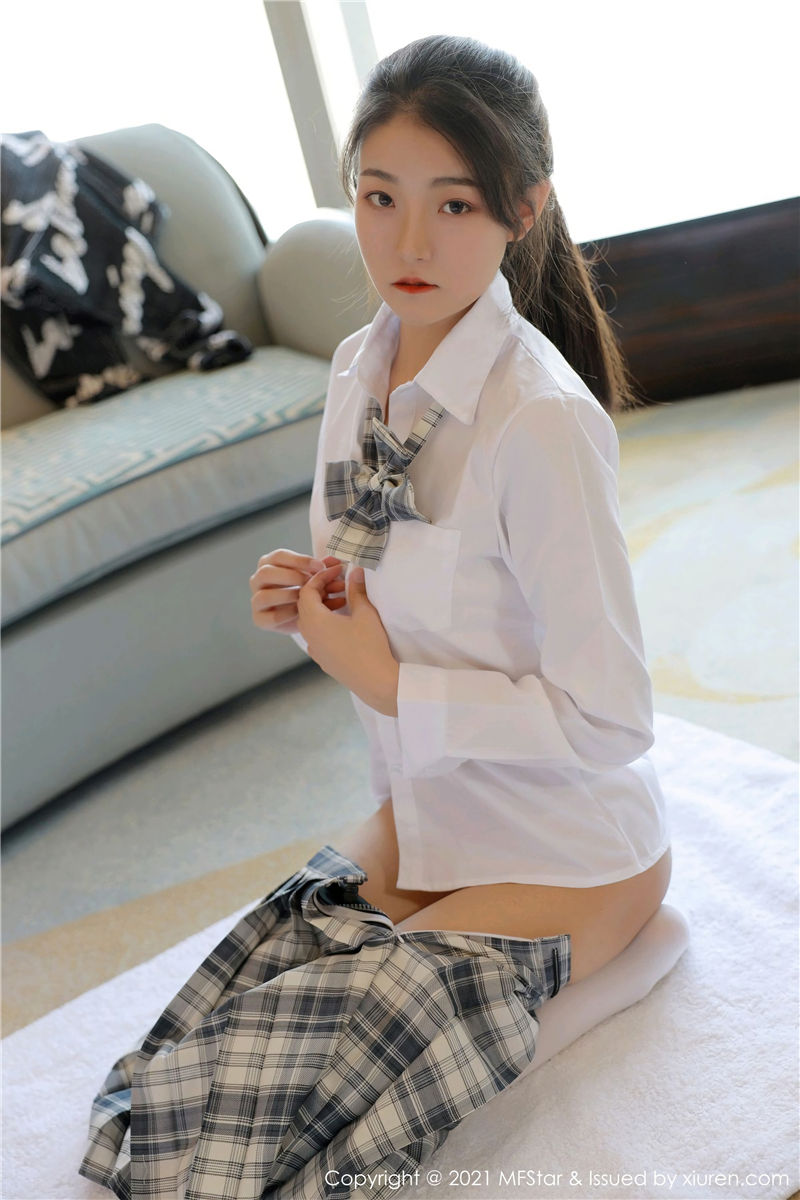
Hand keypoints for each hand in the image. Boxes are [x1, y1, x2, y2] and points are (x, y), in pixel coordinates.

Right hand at [249, 548, 345, 635]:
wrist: (302, 616)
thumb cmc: (307, 590)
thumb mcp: (315, 577)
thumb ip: (322, 569)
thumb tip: (335, 562)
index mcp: (269, 563)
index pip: (279, 556)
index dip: (301, 560)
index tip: (321, 567)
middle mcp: (258, 580)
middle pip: (266, 573)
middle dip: (292, 577)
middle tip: (311, 583)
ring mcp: (256, 600)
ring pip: (265, 596)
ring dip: (289, 596)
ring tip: (308, 599)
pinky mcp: (260, 619)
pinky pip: (271, 617)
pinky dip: (289, 615)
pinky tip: (303, 613)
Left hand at [296, 564, 399, 715]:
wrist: (375, 682)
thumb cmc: (369, 645)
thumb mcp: (365, 613)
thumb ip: (357, 590)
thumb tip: (355, 572)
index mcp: (314, 620)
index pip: (307, 590)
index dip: (321, 576)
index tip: (338, 570)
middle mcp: (308, 634)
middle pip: (305, 605)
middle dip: (321, 590)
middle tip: (341, 583)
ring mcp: (314, 649)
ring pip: (310, 621)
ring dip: (323, 607)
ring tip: (344, 600)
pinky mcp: (322, 660)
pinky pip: (316, 635)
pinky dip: (325, 623)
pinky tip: (343, 622)